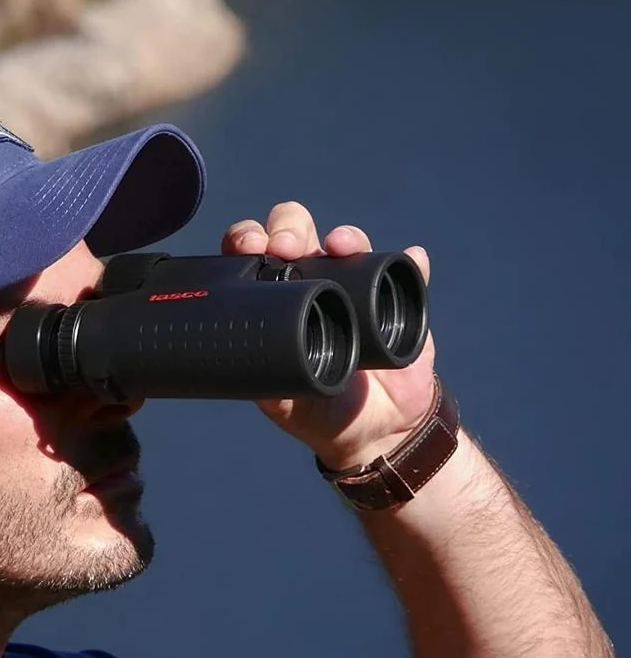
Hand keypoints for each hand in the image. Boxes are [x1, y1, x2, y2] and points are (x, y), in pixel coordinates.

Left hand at [221, 202, 435, 470]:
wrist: (374, 429)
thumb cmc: (320, 412)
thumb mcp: (283, 402)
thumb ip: (267, 383)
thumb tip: (251, 361)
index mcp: (273, 300)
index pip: (253, 256)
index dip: (246, 241)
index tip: (249, 248)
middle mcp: (311, 282)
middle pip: (297, 233)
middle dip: (289, 228)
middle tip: (286, 247)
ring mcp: (355, 286)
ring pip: (347, 243)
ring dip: (345, 236)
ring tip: (340, 245)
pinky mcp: (395, 299)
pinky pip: (407, 272)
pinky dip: (411, 262)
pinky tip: (412, 257)